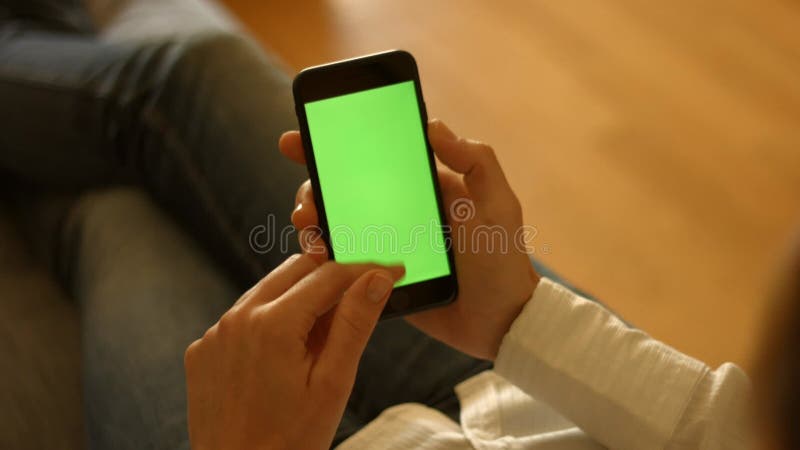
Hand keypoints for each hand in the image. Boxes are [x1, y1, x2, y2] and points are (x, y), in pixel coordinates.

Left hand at [184, 255, 403, 449]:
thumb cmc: (289, 441)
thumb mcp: (333, 383)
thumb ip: (355, 324)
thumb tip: (377, 279)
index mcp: (273, 324)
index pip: (329, 275)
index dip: (365, 270)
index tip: (391, 271)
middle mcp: (237, 318)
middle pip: (295, 270)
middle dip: (331, 276)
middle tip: (361, 295)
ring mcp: (215, 334)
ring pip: (267, 290)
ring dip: (300, 297)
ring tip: (324, 336)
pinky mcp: (203, 351)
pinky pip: (242, 319)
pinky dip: (268, 322)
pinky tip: (285, 354)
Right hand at [279, 120, 538, 359]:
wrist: (500, 323)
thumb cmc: (502, 261)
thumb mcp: (499, 205)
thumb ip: (476, 162)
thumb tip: (432, 125)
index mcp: (422, 188)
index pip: (374, 158)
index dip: (336, 146)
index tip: (302, 139)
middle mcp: (398, 212)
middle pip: (344, 190)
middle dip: (314, 186)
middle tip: (306, 200)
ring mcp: (384, 245)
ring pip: (336, 224)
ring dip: (313, 220)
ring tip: (308, 226)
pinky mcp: (377, 278)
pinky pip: (342, 263)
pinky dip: (322, 257)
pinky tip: (316, 256)